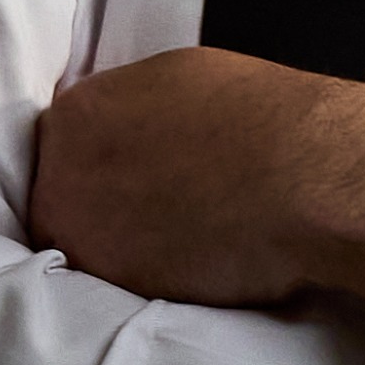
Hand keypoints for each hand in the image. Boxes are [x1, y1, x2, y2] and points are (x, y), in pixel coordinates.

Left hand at [28, 47, 364, 309]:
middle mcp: (63, 174)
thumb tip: (136, 125)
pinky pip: (121, 286)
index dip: (101, 161)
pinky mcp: (117, 286)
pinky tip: (194, 263)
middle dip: (102, 206)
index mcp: (77, 113)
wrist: (303, 177)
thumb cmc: (262, 118)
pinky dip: (150, 279)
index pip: (64, 143)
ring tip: (180, 239)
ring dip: (121, 248)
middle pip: (62, 198)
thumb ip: (135, 105)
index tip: (130, 173)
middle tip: (157, 210)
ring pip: (88, 248)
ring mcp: (84, 235)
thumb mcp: (181, 78)